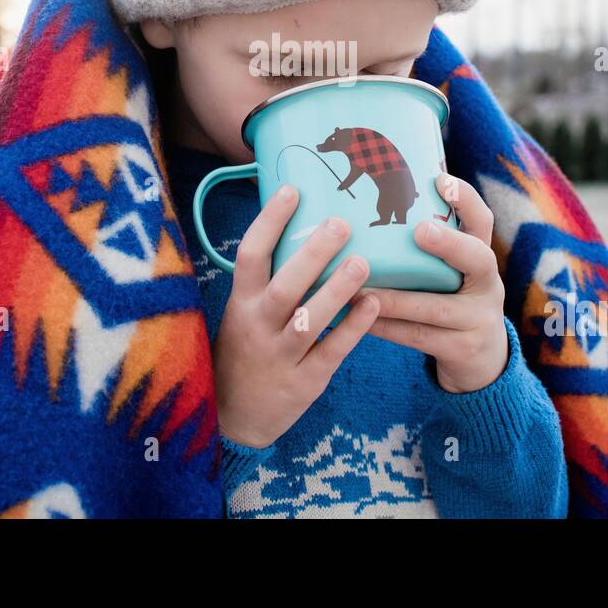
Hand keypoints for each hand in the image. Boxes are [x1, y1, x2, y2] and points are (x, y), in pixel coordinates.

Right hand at [213, 184, 381, 448]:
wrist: (233, 417)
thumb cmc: (244, 351)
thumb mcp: (242, 313)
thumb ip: (265, 280)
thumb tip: (299, 226)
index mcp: (241, 303)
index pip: (250, 255)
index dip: (269, 222)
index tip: (292, 191)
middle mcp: (257, 326)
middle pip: (284, 285)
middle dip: (312, 254)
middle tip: (341, 224)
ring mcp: (280, 355)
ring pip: (308, 319)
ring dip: (337, 290)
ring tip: (364, 263)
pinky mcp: (304, 381)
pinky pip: (332, 351)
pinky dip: (353, 328)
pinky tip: (374, 305)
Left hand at [360, 172, 508, 393]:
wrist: (481, 364)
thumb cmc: (449, 303)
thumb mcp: (450, 275)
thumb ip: (426, 251)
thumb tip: (373, 203)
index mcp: (480, 258)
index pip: (482, 221)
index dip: (466, 199)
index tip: (440, 179)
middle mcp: (487, 285)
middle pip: (477, 259)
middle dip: (449, 243)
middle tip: (419, 231)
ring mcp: (479, 320)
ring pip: (435, 306)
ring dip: (395, 298)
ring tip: (359, 288)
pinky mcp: (462, 350)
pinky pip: (419, 337)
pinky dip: (386, 328)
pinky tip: (359, 320)